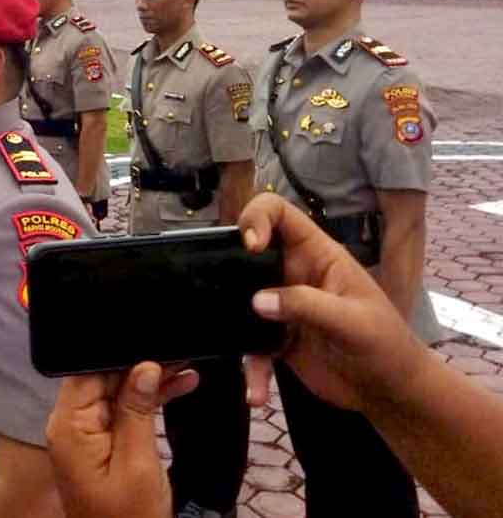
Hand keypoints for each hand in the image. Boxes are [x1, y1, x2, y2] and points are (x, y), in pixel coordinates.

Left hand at [45, 363, 197, 517]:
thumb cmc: (130, 516)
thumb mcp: (139, 462)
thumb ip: (137, 410)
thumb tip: (143, 365)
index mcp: (69, 427)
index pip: (87, 372)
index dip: (119, 356)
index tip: (154, 344)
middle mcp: (69, 426)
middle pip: (101, 378)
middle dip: (138, 365)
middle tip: (178, 355)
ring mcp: (84, 435)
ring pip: (115, 392)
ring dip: (148, 381)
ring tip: (186, 367)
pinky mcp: (100, 444)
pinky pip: (121, 412)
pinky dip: (146, 401)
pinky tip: (178, 386)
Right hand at [239, 193, 427, 411]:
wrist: (391, 392)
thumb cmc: (385, 346)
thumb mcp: (353, 322)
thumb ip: (307, 306)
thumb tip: (257, 301)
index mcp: (317, 256)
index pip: (280, 215)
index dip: (258, 218)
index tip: (249, 246)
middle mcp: (293, 276)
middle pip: (248, 254)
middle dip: (228, 267)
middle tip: (219, 290)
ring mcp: (282, 309)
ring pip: (240, 301)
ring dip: (231, 324)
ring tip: (230, 345)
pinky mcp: (276, 341)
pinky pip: (250, 349)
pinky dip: (250, 372)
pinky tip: (256, 396)